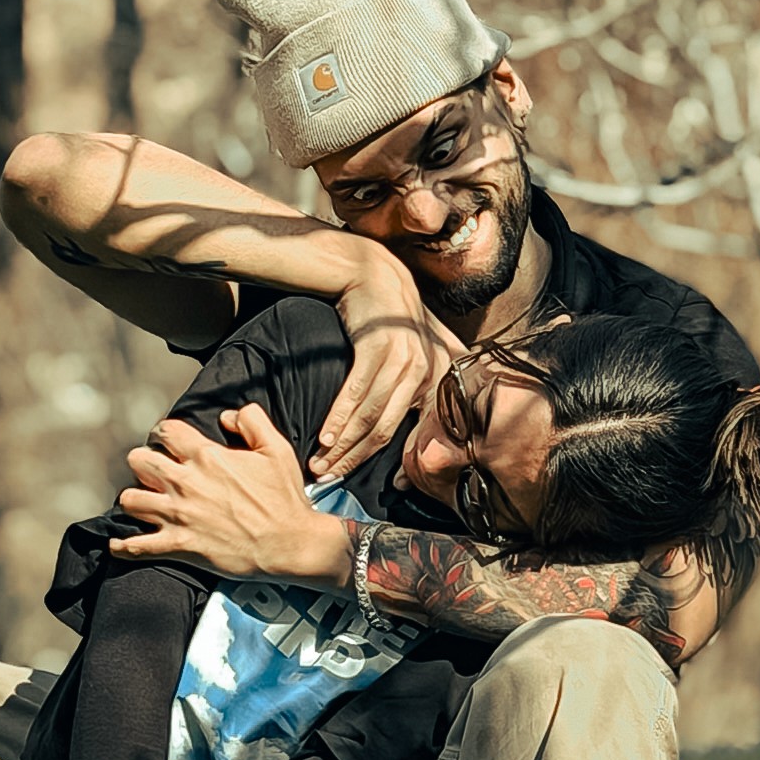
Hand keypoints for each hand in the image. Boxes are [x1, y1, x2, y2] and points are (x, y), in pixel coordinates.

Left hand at [110, 407, 350, 583]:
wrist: (289, 543)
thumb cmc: (284, 497)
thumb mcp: (277, 448)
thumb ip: (252, 421)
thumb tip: (226, 416)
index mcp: (207, 456)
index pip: (167, 432)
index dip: (166, 434)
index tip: (170, 443)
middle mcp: (186, 482)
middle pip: (139, 460)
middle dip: (144, 462)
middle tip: (155, 472)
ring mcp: (179, 515)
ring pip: (130, 499)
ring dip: (135, 499)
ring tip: (145, 502)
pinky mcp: (179, 545)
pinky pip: (137, 546)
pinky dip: (124, 545)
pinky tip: (119, 542)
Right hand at [311, 256, 458, 480]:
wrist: (372, 272)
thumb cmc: (391, 315)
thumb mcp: (419, 346)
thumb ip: (422, 382)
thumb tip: (418, 427)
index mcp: (438, 375)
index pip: (423, 428)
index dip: (409, 462)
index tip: (396, 486)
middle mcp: (425, 369)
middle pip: (388, 428)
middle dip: (357, 458)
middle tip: (333, 479)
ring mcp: (403, 357)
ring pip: (371, 415)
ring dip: (342, 444)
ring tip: (321, 464)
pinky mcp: (378, 346)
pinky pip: (356, 391)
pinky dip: (338, 417)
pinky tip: (324, 436)